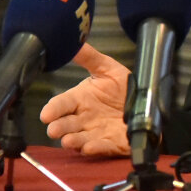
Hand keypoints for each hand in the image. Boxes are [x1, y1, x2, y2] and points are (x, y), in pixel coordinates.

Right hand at [39, 42, 130, 156]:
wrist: (144, 103)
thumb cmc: (122, 86)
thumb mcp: (108, 69)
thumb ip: (90, 58)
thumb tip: (73, 42)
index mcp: (80, 99)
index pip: (61, 104)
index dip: (53, 109)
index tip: (46, 114)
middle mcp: (84, 118)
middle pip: (66, 124)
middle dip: (58, 127)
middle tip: (54, 129)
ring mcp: (95, 132)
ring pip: (79, 139)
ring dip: (73, 141)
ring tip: (68, 141)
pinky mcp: (110, 143)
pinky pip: (101, 147)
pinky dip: (95, 148)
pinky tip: (90, 146)